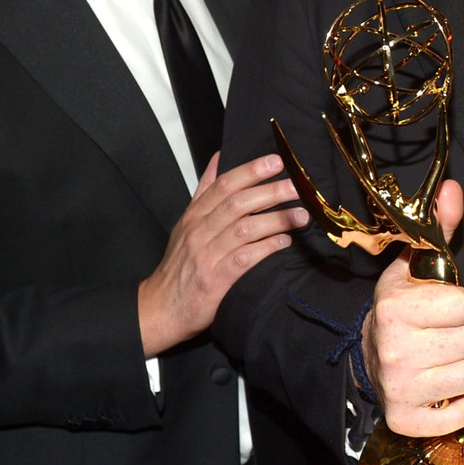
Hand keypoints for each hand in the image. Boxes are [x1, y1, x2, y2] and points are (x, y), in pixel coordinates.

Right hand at [137, 152, 305, 355]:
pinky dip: (266, 248)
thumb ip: (205, 190)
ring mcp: (206, 255)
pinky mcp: (215, 280)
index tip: (276, 161)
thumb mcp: (187, 223)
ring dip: (276, 219)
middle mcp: (199, 231)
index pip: (224, 185)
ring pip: (244, 229)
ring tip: (301, 215)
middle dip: (271, 192)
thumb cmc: (180, 264)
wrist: (162, 308)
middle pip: (238, 203)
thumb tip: (220, 156)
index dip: (251, 170)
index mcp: (194, 215)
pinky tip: (284, 242)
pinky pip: (245, 259)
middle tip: (298, 186)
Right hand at [363, 180, 463, 436]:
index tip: (457, 305)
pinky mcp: (406, 419)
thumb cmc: (403, 308)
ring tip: (451, 356)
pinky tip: (454, 387)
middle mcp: (395, 349)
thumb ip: (439, 229)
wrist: (370, 354)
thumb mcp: (415, 266)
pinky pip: (462, 414)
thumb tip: (453, 188)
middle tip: (452, 333)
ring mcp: (399, 387)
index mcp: (396, 307)